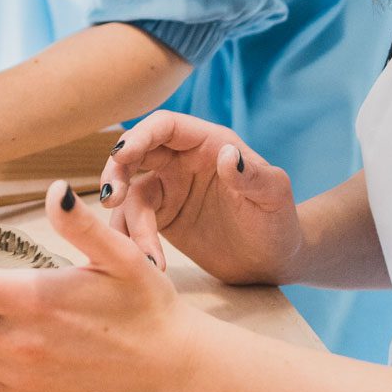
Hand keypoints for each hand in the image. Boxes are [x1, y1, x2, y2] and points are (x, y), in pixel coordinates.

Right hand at [98, 111, 302, 283]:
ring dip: (126, 219)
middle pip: (136, 152)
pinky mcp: (162, 217)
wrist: (273, 260)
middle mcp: (182, 160)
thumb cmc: (279, 221)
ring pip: (131, 192)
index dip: (139, 136)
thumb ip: (251, 175)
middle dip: (117, 170)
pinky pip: (134, 221)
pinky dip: (131, 239)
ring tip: (146, 257)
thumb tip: (227, 155)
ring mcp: (170, 188)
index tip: (121, 156)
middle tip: (112, 199)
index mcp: (208, 143)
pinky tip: (148, 264)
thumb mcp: (273, 196)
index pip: (165, 126)